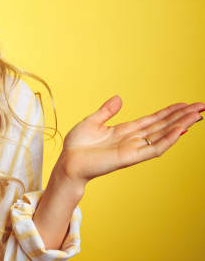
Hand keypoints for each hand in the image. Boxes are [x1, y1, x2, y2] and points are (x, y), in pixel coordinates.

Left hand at [56, 95, 204, 184]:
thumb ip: (107, 111)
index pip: (153, 120)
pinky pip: (153, 149)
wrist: (68, 162)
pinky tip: (180, 131)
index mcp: (125, 131)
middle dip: (182, 116)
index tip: (185, 104)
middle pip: (163, 126)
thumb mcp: (92, 122)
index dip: (169, 112)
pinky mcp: (130, 157)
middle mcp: (133, 140)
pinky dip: (167, 140)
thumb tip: (119, 98)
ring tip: (196, 115)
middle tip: (201, 107)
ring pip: (162, 136)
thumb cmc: (77, 145)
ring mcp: (133, 149)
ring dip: (180, 126)